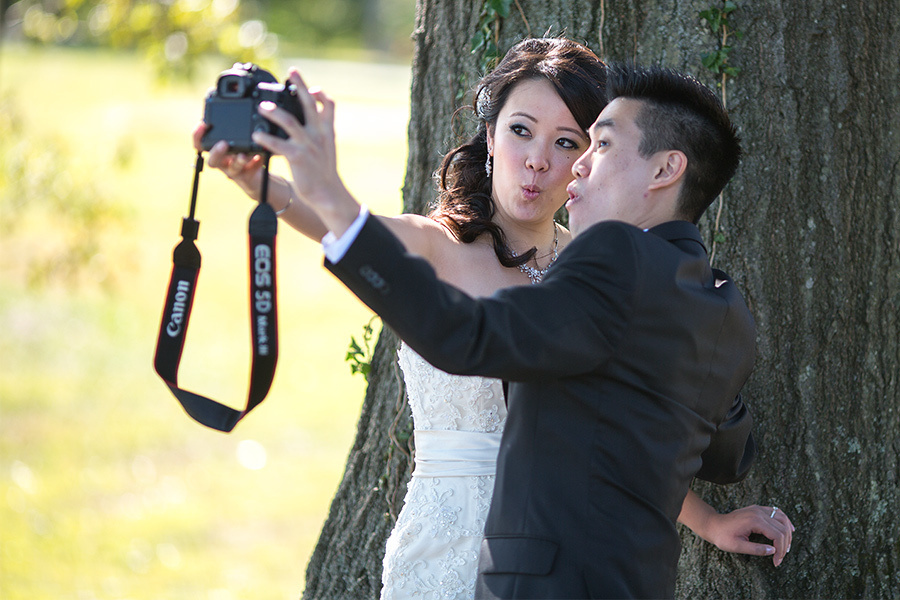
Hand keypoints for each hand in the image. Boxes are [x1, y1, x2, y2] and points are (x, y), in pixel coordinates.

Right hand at [191, 123, 266, 199]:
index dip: (198, 135)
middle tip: (223, 144)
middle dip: (216, 152)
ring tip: (244, 154)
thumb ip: (235, 126)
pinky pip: (250, 171)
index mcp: (216, 150)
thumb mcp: (238, 137)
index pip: (200, 144)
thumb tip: (237, 105)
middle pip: (212, 161)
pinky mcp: (247, 177)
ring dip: (239, 160)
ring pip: (232, 168)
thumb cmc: (244, 152)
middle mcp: (222, 162)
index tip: (204, 124)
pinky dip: (255, 163)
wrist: (257, 174)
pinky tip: (259, 156)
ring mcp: (234, 170)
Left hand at [251, 68, 360, 234]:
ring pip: (290, 121)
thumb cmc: (323, 173)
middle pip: (310, 104)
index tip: (312, 87)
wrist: (328, 194)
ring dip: (274, 111)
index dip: (320, 93)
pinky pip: (279, 144)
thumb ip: (320, 135)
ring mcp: (308, 145)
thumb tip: (312, 124)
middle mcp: (318, 134)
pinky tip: (256, 136)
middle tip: (291, 71)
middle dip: (300, 86)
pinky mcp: (298, 157)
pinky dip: (266, 138)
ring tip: (262, 107)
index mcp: (326, 132)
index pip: (329, 105)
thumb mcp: (326, 150)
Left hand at [705, 505, 794, 566]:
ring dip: (788, 533)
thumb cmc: (722, 536)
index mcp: (754, 521)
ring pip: (782, 518)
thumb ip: (756, 549)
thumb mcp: (737, 547)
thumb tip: (773, 551)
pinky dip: (784, 521)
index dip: (781, 550)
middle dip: (785, 545)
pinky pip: (776, 512)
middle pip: (782, 528)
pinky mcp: (757, 509)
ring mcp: (758, 509)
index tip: (776, 562)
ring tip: (787, 547)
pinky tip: (789, 529)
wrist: (712, 524)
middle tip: (780, 558)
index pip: (777, 535)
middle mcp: (758, 512)